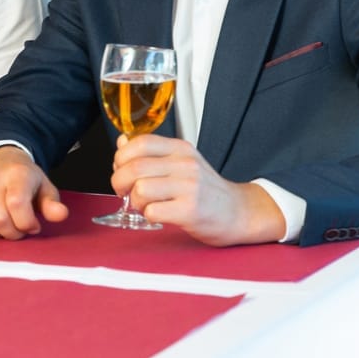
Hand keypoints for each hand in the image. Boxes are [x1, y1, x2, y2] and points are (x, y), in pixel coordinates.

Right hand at [0, 146, 68, 239]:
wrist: (0, 159)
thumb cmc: (24, 179)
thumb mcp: (44, 188)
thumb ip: (52, 204)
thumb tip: (60, 214)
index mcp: (17, 173)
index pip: (17, 204)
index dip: (26, 223)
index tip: (33, 225)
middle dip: (12, 233)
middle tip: (19, 229)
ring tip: (4, 225)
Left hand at [112, 134, 285, 245]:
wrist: (239, 212)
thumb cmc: (207, 190)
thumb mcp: (182, 162)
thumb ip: (152, 153)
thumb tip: (122, 142)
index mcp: (180, 149)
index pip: (139, 143)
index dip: (121, 156)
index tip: (121, 168)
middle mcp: (185, 164)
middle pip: (134, 167)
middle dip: (119, 182)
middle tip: (124, 191)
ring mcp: (189, 187)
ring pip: (140, 189)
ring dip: (135, 201)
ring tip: (145, 204)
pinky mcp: (190, 211)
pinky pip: (152, 212)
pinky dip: (148, 216)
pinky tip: (158, 215)